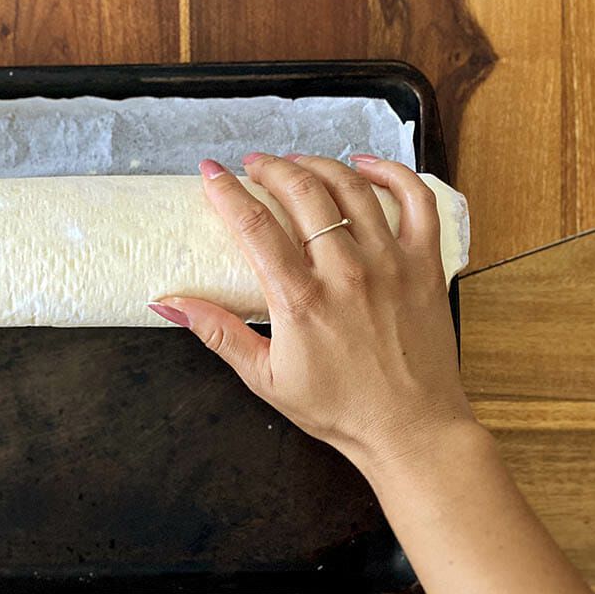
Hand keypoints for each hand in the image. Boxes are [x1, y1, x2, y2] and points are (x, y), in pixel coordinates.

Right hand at [151, 153, 475, 475]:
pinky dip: (391, 173)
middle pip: (303, 192)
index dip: (227, 191)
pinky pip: (416, 200)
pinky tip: (365, 167)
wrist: (410, 429)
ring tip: (297, 164)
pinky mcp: (424, 265)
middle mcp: (346, 272)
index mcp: (300, 300)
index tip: (210, 172)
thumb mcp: (264, 378)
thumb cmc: (338, 408)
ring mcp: (390, 263)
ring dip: (318, 165)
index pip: (254, 225)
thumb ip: (217, 332)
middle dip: (271, 168)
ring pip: (352, 188)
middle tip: (253, 165)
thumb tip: (170, 303)